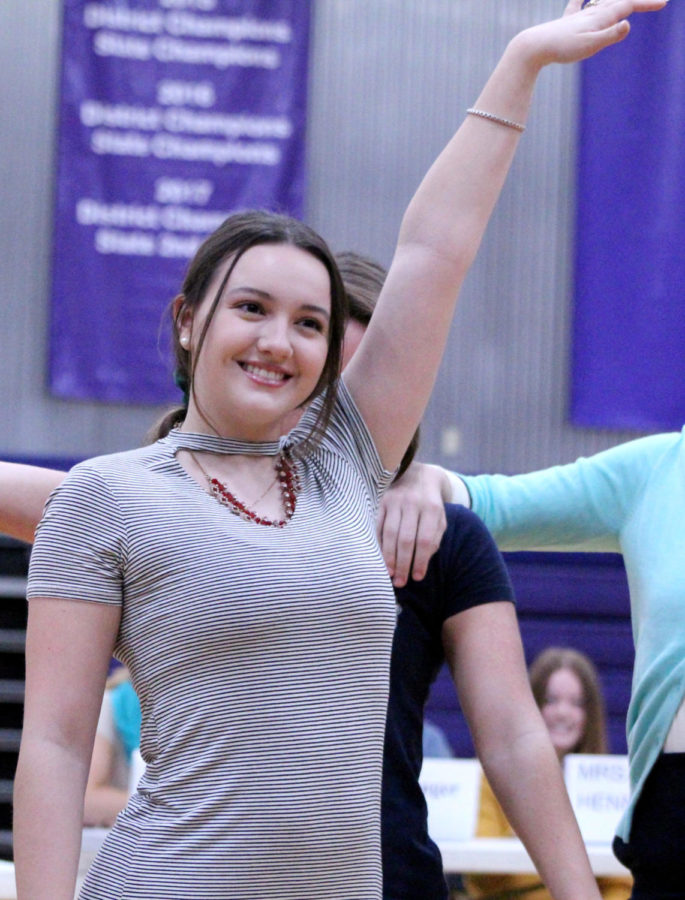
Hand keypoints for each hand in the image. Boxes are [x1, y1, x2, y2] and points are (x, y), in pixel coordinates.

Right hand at [377, 463, 449, 586]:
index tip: (417, 577)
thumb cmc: (431, 504)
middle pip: (406, 539)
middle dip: (402, 563)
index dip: (420, 561)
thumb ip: (434, 539)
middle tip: (400, 582)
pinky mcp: (382, 500)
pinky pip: (378, 525)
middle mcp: (413, 503)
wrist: (419, 475)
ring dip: (389, 556)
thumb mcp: (440, 518)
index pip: (425, 540)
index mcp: (432, 508)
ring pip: (390, 533)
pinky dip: (379, 543)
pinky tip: (380, 557)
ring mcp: (395, 500)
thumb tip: (421, 563)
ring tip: (389, 574)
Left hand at [512, 0, 667, 70]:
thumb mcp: (589, 46)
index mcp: (600, 17)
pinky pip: (577, 4)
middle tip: (656, 3)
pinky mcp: (566, 22)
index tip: (663, 3)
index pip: (629, 6)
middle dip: (637, 1)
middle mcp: (591, 13)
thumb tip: (627, 24)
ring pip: (601, 2)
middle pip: (619, 2)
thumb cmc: (561, 49)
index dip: (647, 3)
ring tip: (625, 2)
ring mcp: (579, 16)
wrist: (533, 47)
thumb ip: (609, 36)